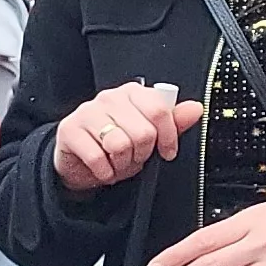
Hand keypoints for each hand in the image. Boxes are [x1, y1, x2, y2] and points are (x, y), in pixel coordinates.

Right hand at [53, 81, 202, 192]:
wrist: (79, 159)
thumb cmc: (115, 143)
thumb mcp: (148, 135)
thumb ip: (173, 122)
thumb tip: (196, 109)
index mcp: (132, 93)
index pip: (159, 110)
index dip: (168, 137)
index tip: (168, 152)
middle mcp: (109, 97)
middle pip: (143, 132)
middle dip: (142, 154)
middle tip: (134, 157)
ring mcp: (87, 112)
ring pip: (120, 145)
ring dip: (122, 164)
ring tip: (117, 162)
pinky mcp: (70, 130)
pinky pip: (97, 158)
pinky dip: (104, 172)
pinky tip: (102, 167)